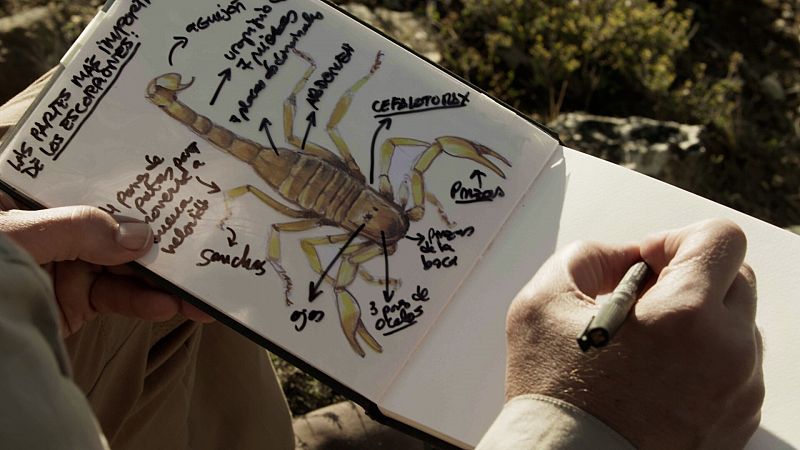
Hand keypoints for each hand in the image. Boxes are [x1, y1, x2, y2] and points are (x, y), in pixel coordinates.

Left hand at [0, 196, 212, 335]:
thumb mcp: (20, 237)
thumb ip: (78, 230)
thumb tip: (139, 235)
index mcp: (36, 200)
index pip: (92, 185)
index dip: (132, 186)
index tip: (172, 191)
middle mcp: (57, 228)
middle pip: (117, 227)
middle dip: (159, 238)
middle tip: (199, 242)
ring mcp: (68, 266)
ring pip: (125, 266)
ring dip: (162, 278)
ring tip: (198, 288)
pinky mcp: (77, 300)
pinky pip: (118, 297)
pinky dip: (143, 303)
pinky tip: (168, 306)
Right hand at [505, 219, 762, 448]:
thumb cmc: (555, 397)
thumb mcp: (542, 301)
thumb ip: (587, 256)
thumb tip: (624, 257)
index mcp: (688, 315)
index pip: (722, 238)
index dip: (677, 239)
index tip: (647, 262)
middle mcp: (729, 353)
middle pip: (736, 279)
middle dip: (689, 277)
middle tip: (641, 302)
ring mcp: (740, 392)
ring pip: (737, 326)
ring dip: (697, 321)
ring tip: (644, 347)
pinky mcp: (737, 422)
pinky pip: (735, 370)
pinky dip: (703, 361)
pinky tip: (655, 377)